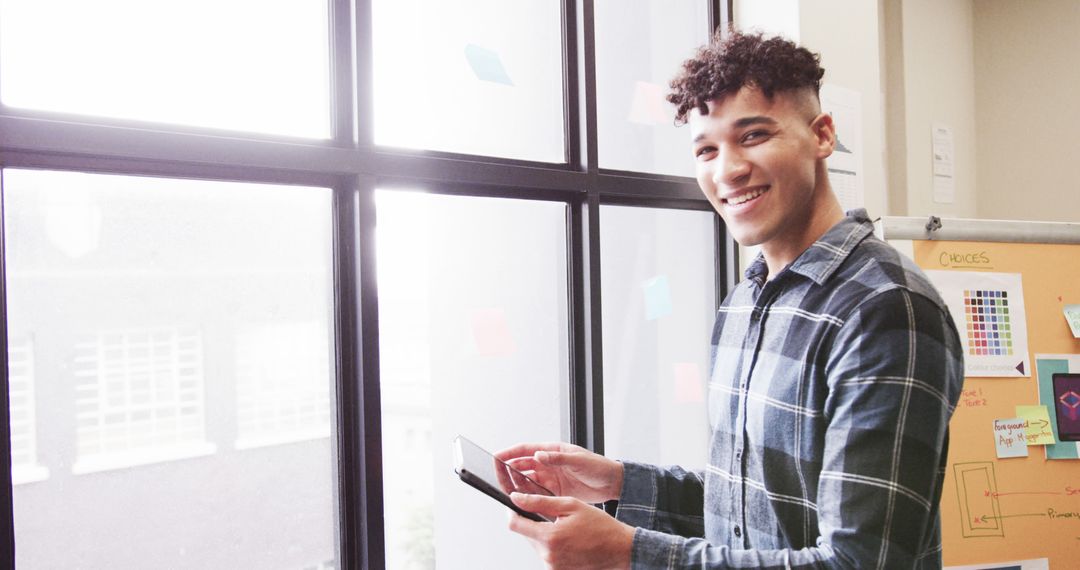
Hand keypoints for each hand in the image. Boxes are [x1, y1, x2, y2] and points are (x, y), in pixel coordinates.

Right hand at [495, 442, 623, 503]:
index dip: (510, 453)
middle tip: (496, 476)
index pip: (526, 450)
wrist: (612, 483)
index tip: (497, 457)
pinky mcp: (554, 492)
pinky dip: (528, 497)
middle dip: (508, 470)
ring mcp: (550, 478)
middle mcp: (548, 464)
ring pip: (527, 481)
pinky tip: (521, 502)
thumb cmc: (598, 466)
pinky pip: (537, 494)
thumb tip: (538, 455)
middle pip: (522, 466)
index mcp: (552, 451)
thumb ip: (558, 458)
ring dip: (516, 485)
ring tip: (505, 490)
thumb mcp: (578, 460)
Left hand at [508, 493, 633, 569]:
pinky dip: (553, 546)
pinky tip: (568, 541)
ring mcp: (553, 567)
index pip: (514, 524)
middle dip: (533, 523)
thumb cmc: (600, 526)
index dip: (512, 512)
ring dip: (544, 535)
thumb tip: (516, 498)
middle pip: (526, 535)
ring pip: (536, 545)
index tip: (516, 505)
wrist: (620, 549)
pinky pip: (546, 555)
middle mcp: (548, 556)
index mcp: (549, 537)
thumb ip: (539, 502)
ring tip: (565, 529)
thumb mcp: (571, 506)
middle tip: (553, 516)